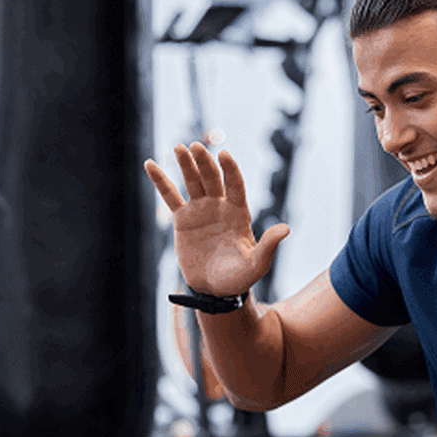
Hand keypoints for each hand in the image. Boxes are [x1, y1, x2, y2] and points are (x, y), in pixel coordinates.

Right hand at [144, 142, 289, 297]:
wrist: (214, 290)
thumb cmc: (238, 278)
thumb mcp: (256, 265)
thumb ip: (269, 246)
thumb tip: (286, 229)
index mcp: (239, 213)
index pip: (236, 186)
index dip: (230, 170)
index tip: (224, 155)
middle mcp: (220, 206)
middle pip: (212, 178)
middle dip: (204, 162)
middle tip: (195, 147)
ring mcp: (200, 210)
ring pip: (192, 182)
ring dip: (186, 164)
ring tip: (179, 147)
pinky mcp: (182, 219)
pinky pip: (170, 196)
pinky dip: (160, 180)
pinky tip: (150, 164)